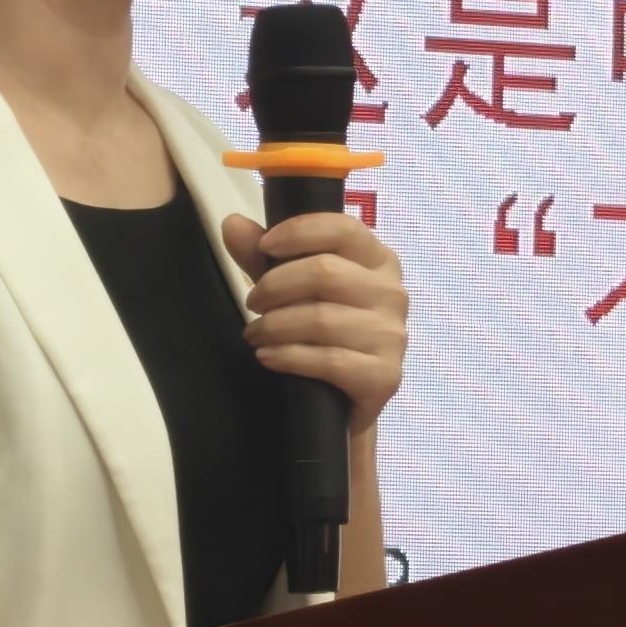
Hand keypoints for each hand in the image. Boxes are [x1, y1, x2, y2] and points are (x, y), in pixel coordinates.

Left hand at [224, 209, 409, 436]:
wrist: (345, 402)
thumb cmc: (324, 335)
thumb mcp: (293, 290)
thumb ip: (264, 258)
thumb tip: (233, 224)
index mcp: (379, 261)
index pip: (343, 229)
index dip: (299, 232)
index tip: (264, 246)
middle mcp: (392, 293)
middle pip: (325, 272)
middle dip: (275, 286)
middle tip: (252, 303)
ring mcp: (392, 336)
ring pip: (322, 319)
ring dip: (275, 326)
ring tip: (255, 334)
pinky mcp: (384, 376)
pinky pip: (329, 361)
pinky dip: (289, 357)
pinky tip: (268, 357)